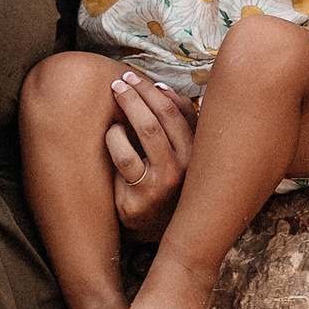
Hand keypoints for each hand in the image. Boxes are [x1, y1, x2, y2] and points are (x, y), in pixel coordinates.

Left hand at [107, 72, 195, 240]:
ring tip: (115, 95)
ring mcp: (165, 183)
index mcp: (198, 151)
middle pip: (163, 115)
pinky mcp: (140, 198)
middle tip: (120, 81)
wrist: (152, 230)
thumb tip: (161, 87)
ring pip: (146, 130)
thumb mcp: (179, 154)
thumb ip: (176, 123)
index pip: (182, 110)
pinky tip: (111, 132)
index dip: (157, 90)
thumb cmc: (165, 182)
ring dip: (127, 106)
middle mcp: (187, 166)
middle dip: (139, 92)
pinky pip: (124, 158)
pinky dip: (114, 138)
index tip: (138, 78)